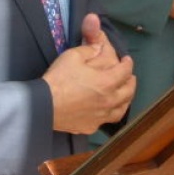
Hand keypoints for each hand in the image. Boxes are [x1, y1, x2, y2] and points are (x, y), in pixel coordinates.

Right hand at [44, 14, 135, 134]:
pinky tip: (106, 110)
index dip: (127, 64)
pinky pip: (106, 120)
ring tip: (122, 94)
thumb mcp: (73, 56)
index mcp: (107, 83)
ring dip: (125, 99)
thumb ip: (90, 49)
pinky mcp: (90, 127)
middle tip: (128, 76)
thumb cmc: (59, 79)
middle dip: (130, 81)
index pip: (125, 71)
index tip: (126, 60)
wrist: (43, 106)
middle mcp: (109, 101)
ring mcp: (101, 117)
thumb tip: (101, 47)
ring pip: (121, 109)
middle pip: (128, 92)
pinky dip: (110, 113)